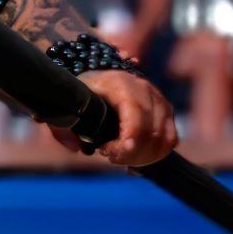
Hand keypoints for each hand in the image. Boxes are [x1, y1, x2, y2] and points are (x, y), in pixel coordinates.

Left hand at [59, 68, 175, 169]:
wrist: (98, 74)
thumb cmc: (81, 90)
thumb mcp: (66, 103)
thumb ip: (61, 125)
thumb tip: (75, 148)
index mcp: (121, 85)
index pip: (136, 118)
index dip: (128, 142)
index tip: (107, 153)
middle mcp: (146, 90)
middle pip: (152, 133)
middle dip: (131, 154)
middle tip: (110, 156)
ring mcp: (159, 100)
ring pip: (164, 139)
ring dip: (143, 157)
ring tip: (120, 157)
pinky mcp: (166, 110)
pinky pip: (171, 138)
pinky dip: (156, 154)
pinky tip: (135, 159)